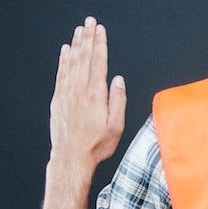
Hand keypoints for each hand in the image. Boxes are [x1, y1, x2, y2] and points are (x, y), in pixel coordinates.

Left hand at [49, 16, 125, 171]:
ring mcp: (67, 93)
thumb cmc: (96, 145)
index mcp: (96, 95)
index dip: (100, 44)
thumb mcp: (116, 126)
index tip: (101, 30)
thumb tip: (119, 81)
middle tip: (90, 22)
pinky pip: (61, 73)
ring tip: (80, 30)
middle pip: (85, 57)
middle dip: (88, 38)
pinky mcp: (59, 98)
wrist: (71, 156)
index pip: (99, 62)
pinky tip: (66, 51)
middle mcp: (80, 90)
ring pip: (72, 62)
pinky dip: (64, 59)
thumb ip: (118, 101)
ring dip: (77, 44)